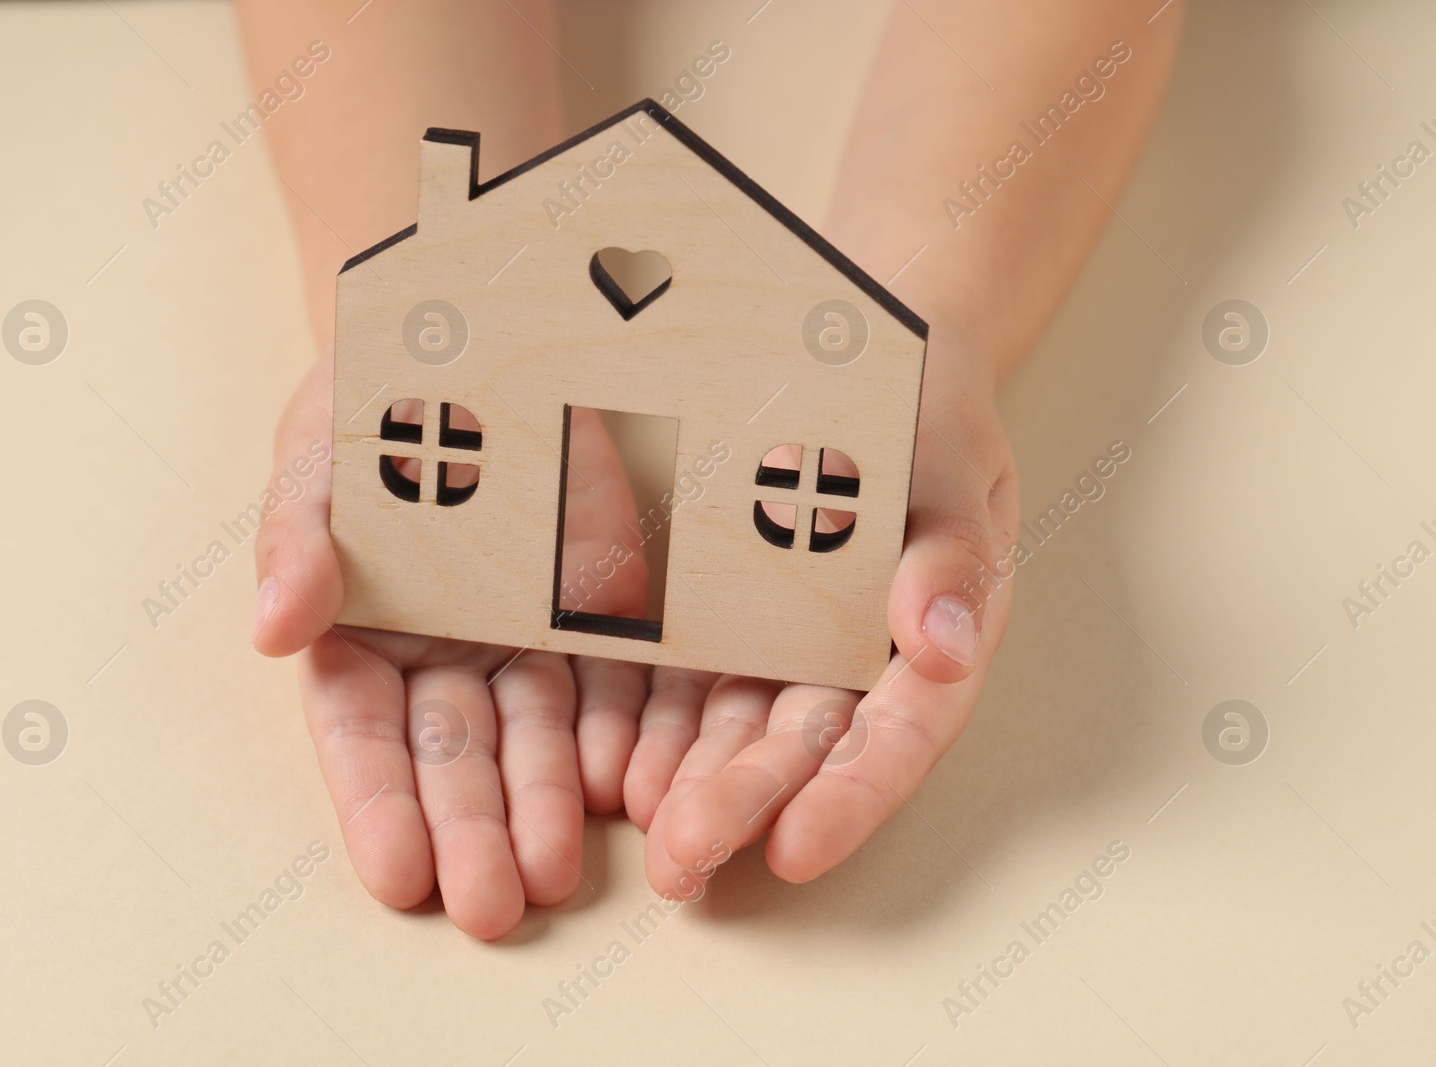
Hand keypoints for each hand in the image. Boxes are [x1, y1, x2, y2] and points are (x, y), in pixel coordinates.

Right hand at [252, 349, 652, 938]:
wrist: (490, 323)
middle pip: (461, 757)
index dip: (379, 802)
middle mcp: (455, 651)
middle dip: (473, 833)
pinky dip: (628, 744)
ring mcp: (538, 640)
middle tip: (491, 909)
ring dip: (547, 812)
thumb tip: (273, 627)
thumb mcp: (327, 446)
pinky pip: (625, 688)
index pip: (367, 731)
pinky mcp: (616, 619)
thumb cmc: (382, 390)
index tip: (396, 873)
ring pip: (543, 740)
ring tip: (557, 878)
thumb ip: (299, 533)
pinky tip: (636, 794)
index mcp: (373, 628)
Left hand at [626, 338, 1019, 895]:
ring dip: (686, 790)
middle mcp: (848, 662)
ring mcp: (772, 647)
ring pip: (730, 731)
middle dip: (743, 808)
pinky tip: (598, 767)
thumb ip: (952, 552)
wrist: (847, 358)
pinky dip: (640, 727)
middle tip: (684, 861)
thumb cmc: (920, 413)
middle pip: (800, 748)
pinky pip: (670, 680)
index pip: (899, 730)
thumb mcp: (953, 465)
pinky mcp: (707, 623)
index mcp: (925, 638)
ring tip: (636, 839)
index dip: (852, 796)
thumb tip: (937, 643)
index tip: (797, 849)